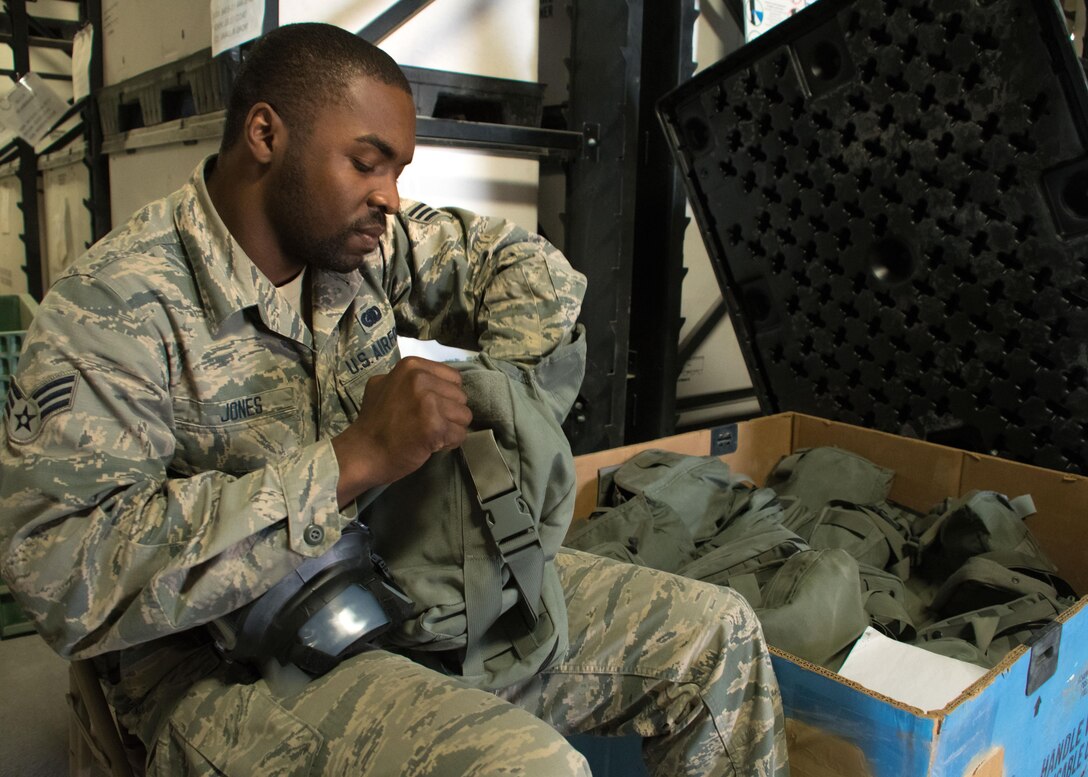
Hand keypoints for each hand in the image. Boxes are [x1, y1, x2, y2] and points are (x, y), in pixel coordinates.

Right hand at [331, 356, 471, 505]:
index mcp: (411, 366)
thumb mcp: (383, 385)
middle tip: (427, 424)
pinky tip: (431, 445)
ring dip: (451, 428)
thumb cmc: (374, 422)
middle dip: (449, 413)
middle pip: (461, 396)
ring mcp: (428, 402)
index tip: (428, 409)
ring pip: (464, 415)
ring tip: (430, 435)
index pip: (453, 378)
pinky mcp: (435, 426)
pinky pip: (460, 434)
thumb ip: (409, 379)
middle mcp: (420, 379)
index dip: (445, 396)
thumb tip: (433, 379)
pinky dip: (449, 443)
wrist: (363, 452)